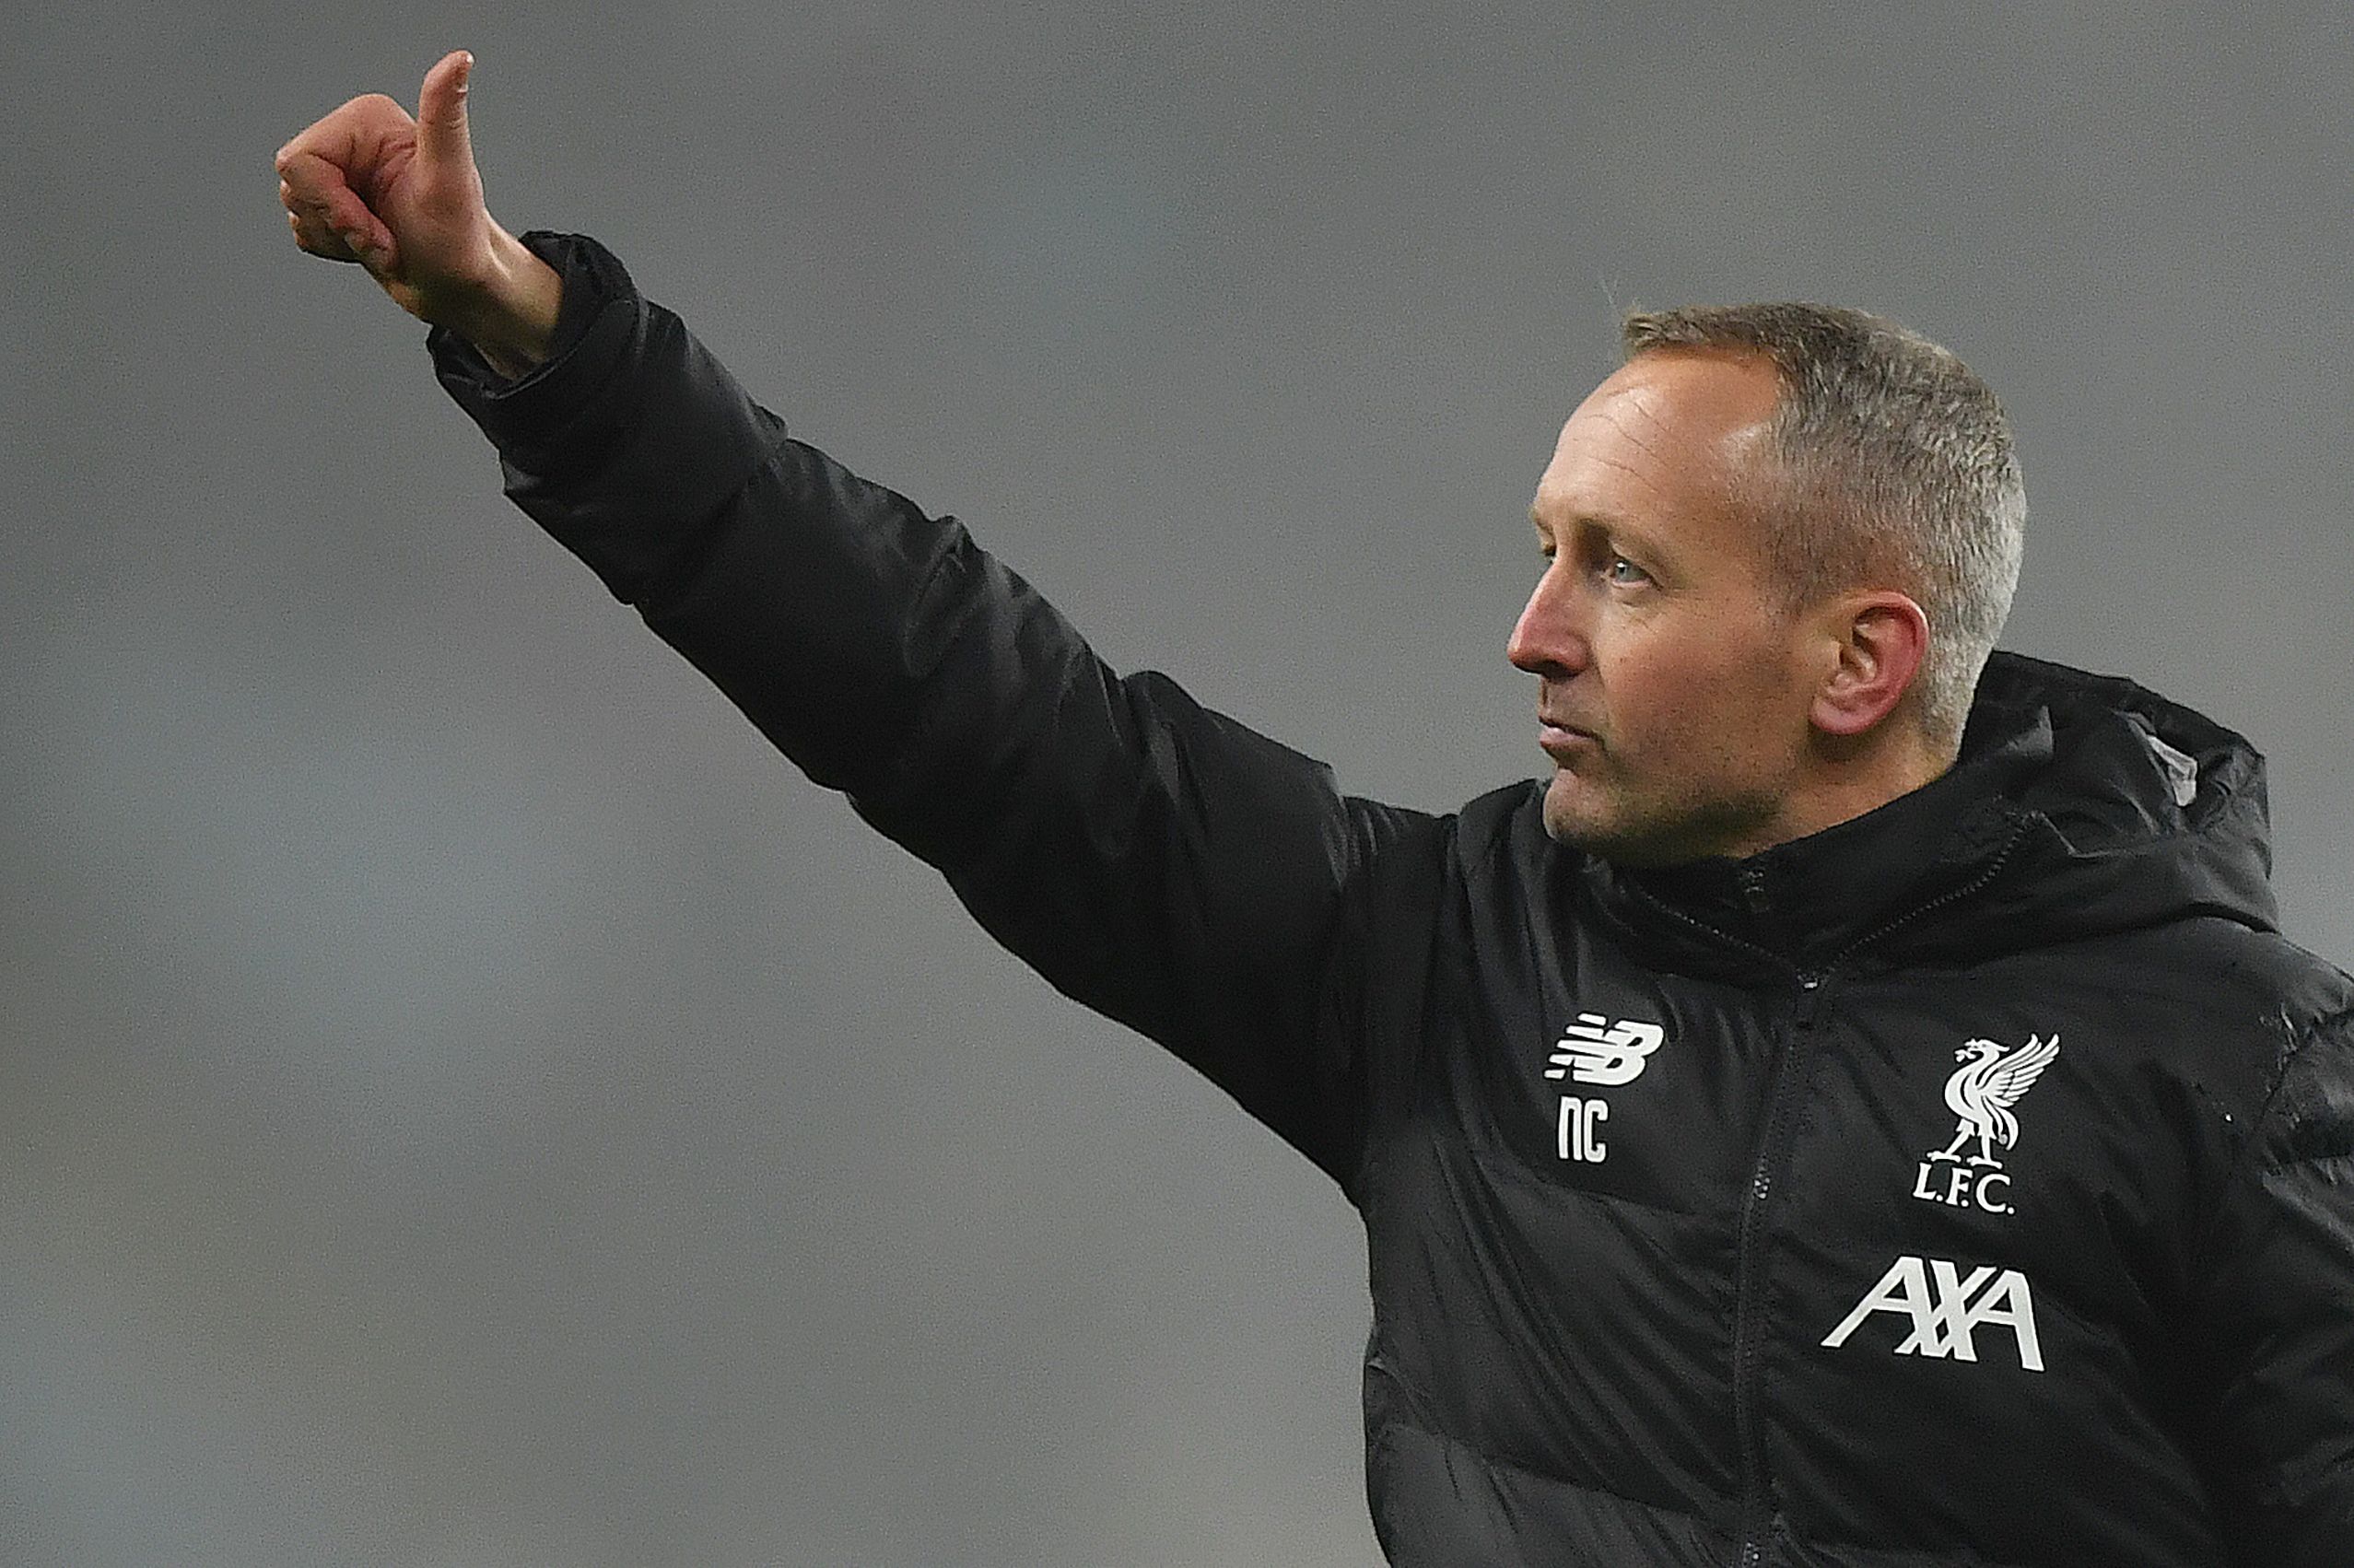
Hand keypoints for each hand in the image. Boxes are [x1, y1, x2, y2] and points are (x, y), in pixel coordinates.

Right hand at [276, 50, 559, 374]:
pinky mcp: (334, 202)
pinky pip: (303, 229)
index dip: (332, 206)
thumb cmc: (459, 239)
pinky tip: (372, 246)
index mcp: (365, 120)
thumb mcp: (451, 178)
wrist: (459, 287)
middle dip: (339, 225)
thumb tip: (459, 60)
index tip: (377, 231)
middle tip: (385, 242)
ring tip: (384, 243)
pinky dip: (336, 248)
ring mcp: (339, 172)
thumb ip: (444, 116)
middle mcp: (348, 139)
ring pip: (296, 208)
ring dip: (339, 239)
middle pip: (294, 185)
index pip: (300, 162)